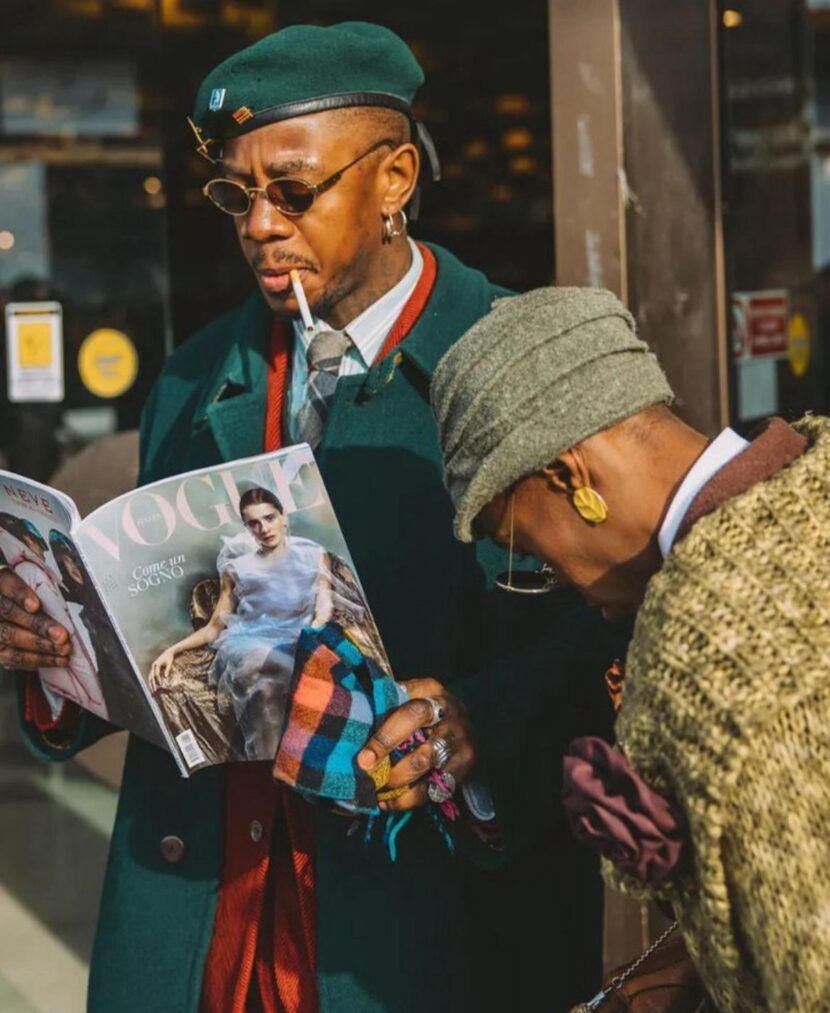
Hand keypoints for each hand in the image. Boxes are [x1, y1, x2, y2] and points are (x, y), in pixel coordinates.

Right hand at [0, 570, 71, 671]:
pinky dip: (37, 660)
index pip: (5, 583)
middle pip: (9, 613)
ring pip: (9, 637)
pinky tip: (57, 659)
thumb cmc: (32, 593)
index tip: (35, 605)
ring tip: (63, 649)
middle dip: (37, 625)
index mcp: (0, 583)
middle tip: (61, 635)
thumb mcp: (33, 583)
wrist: (14, 614)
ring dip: (40, 646)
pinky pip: (12, 658)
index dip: (19, 594)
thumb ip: (42, 585)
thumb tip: (68, 589)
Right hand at [148, 648, 176, 692]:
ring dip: (151, 684)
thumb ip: (167, 670)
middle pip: (151, 676)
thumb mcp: (169, 663)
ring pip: (150, 677)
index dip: (158, 680)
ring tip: (152, 690)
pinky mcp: (153, 669)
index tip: (161, 685)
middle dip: (153, 684)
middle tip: (154, 690)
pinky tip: (153, 686)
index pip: (156, 674)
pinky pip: (151, 676)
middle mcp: (153, 666)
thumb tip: (166, 677)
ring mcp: (152, 667)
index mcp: (157, 664)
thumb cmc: (169, 658)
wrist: (167, 653)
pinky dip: (152, 681)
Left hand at [357, 677, 475, 811]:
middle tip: (368, 776)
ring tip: (376, 789)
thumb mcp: (411, 693)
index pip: (412, 714)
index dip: (387, 737)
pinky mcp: (464, 767)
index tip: (365, 757)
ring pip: (427, 770)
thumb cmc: (425, 707)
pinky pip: (434, 789)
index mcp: (434, 694)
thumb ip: (388, 699)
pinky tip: (388, 802)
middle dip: (392, 768)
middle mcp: (452, 717)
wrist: (463, 722)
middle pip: (422, 749)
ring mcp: (461, 743)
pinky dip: (407, 800)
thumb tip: (354, 711)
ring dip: (398, 783)